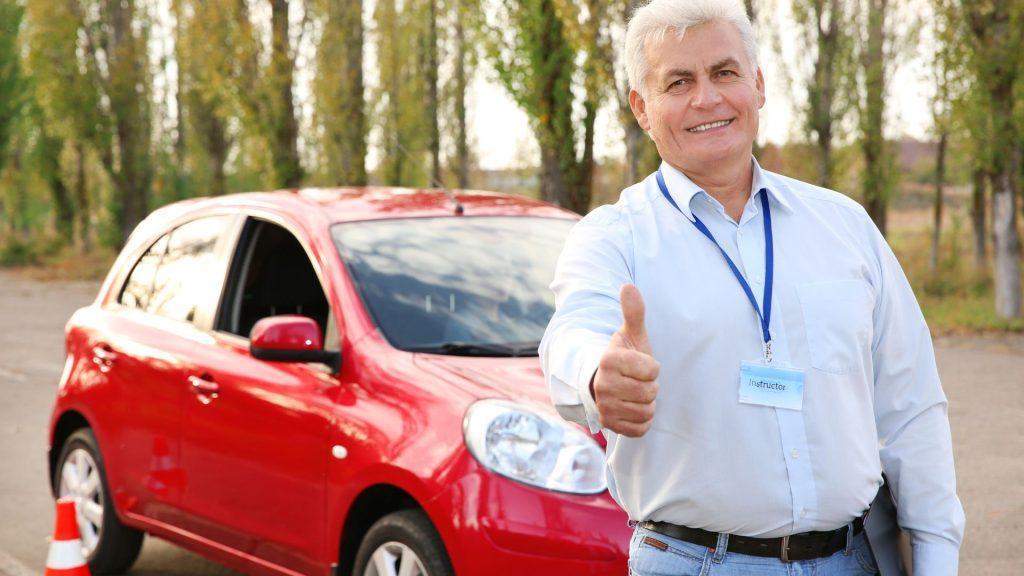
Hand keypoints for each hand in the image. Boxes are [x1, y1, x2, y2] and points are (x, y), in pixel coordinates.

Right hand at [591, 284, 659, 436]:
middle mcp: (602, 385)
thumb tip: (628, 286)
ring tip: (634, 393)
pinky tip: (632, 408)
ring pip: (646, 411)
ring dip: (646, 403)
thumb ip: (633, 312)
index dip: (652, 367)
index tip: (640, 365)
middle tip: (637, 380)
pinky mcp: (610, 425)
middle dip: (650, 386)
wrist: (603, 382)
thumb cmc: (623, 357)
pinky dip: (642, 420)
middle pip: (650, 392)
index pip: (652, 370)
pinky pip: (641, 428)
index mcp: (609, 360)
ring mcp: (604, 407)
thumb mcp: (630, 334)